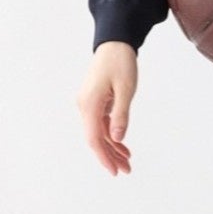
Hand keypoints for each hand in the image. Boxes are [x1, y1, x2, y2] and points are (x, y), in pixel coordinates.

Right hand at [76, 41, 137, 175]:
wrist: (115, 42)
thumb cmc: (121, 62)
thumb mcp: (126, 88)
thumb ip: (121, 113)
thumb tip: (117, 138)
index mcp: (90, 104)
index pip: (94, 138)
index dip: (104, 156)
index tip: (114, 170)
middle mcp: (85, 106)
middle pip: (96, 138)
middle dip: (110, 155)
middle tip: (126, 169)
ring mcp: (88, 104)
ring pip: (98, 132)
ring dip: (112, 146)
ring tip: (127, 160)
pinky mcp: (94, 100)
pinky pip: (101, 122)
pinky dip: (111, 133)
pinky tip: (121, 143)